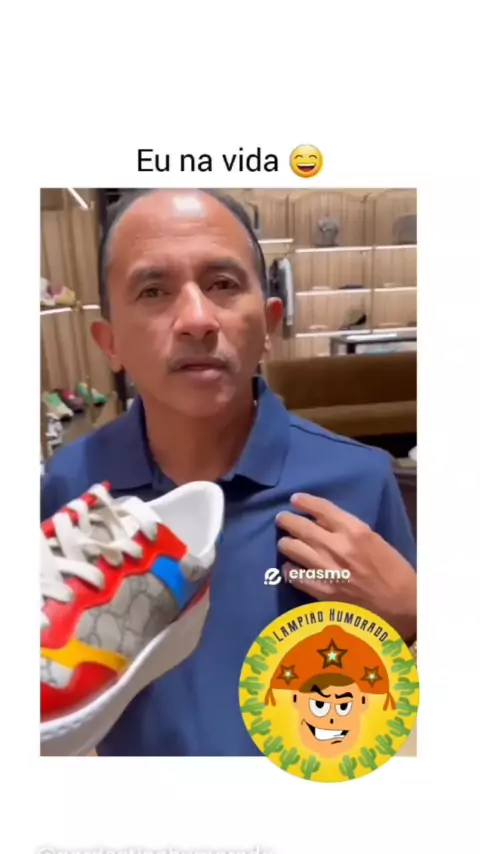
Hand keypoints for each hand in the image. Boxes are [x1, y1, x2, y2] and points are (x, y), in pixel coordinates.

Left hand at [276, 493, 415, 641]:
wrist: (402, 605)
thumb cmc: (393, 570)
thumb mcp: (374, 540)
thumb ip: (348, 530)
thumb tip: (323, 523)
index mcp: (355, 531)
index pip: (321, 509)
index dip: (304, 502)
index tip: (295, 499)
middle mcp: (337, 547)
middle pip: (299, 527)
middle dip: (287, 520)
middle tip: (282, 519)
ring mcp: (326, 570)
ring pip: (291, 548)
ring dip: (286, 543)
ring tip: (286, 543)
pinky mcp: (321, 591)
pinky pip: (293, 575)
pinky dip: (290, 569)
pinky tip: (292, 568)